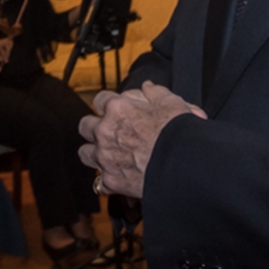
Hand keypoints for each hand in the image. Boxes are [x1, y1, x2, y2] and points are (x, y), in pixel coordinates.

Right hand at [0, 37, 12, 63]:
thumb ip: (0, 56)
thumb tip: (6, 61)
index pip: (8, 41)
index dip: (11, 46)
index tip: (10, 54)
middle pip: (7, 43)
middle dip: (9, 51)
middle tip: (8, 59)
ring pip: (2, 48)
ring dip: (4, 55)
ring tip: (5, 61)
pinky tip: (0, 60)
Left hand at [78, 81, 204, 197]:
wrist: (184, 165)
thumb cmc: (178, 133)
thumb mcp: (171, 102)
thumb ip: (155, 92)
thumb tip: (147, 87)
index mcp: (117, 109)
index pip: (100, 99)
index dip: (108, 103)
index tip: (114, 108)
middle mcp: (105, 132)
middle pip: (85, 125)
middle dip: (93, 126)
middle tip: (107, 130)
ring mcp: (105, 157)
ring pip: (85, 153)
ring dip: (94, 152)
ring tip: (108, 154)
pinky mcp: (111, 181)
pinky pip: (100, 182)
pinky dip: (108, 180)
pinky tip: (119, 177)